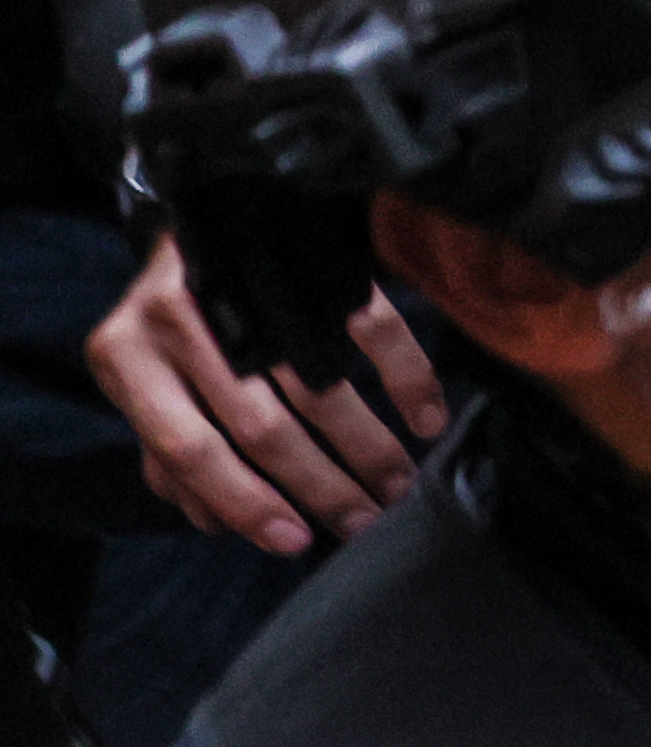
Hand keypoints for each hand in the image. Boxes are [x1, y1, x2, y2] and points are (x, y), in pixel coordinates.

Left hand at [89, 235, 443, 553]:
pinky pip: (369, 327)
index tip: (293, 541)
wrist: (201, 205)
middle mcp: (179, 322)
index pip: (187, 448)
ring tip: (397, 485)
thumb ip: (167, 451)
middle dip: (320, 486)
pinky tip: (428, 418)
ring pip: (319, 386)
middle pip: (262, 426)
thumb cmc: (173, 319)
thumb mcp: (145, 380)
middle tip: (363, 520)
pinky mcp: (308, 261)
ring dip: (368, 447)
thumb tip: (216, 522)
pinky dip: (407, 377)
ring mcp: (247, 287)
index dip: (243, 501)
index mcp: (127, 358)